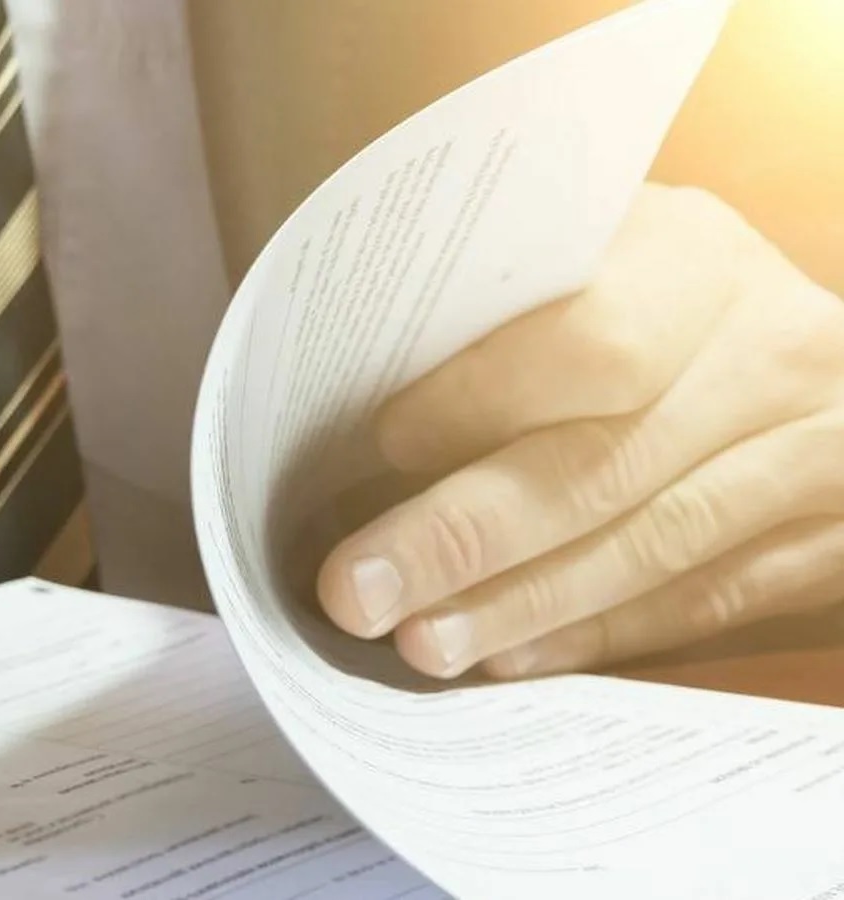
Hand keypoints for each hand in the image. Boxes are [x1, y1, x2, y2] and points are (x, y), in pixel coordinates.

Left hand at [317, 183, 843, 677]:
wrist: (805, 362)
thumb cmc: (655, 305)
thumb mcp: (600, 267)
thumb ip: (507, 317)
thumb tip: (352, 415)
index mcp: (694, 257)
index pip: (589, 339)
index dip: (479, 401)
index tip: (381, 446)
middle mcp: (772, 348)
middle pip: (607, 463)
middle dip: (465, 537)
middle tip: (357, 591)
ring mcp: (823, 447)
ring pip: (654, 546)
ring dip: (522, 605)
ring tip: (420, 643)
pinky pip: (708, 601)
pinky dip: (598, 634)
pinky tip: (510, 658)